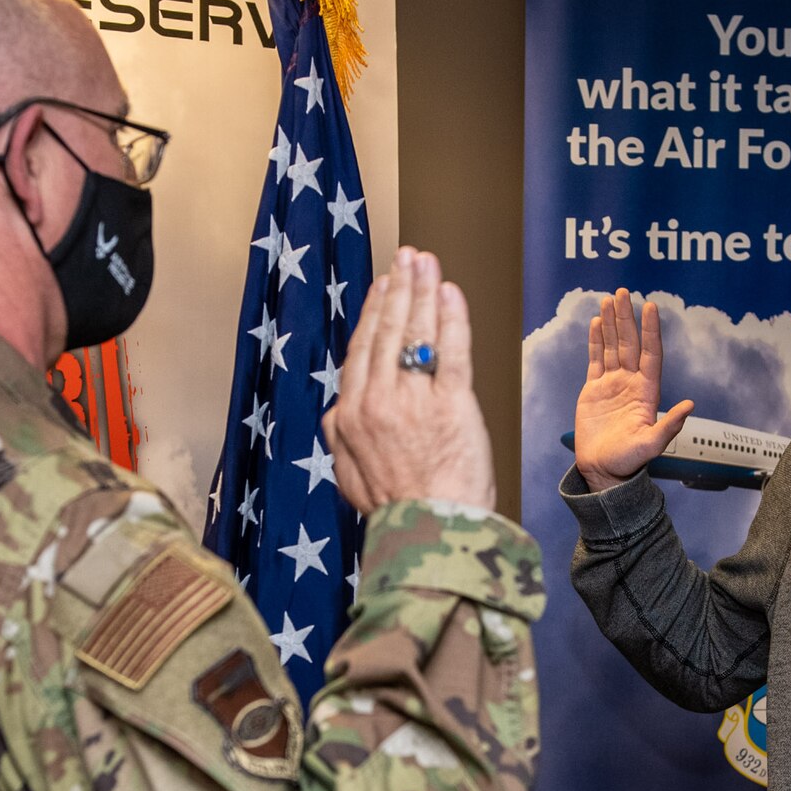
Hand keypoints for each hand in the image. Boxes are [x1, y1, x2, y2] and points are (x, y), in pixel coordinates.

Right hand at [322, 247, 495, 514]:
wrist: (431, 532)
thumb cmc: (396, 510)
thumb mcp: (349, 476)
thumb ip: (341, 439)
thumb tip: (338, 412)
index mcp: (349, 415)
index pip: (362, 350)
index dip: (373, 313)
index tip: (383, 287)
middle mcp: (377, 400)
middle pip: (387, 332)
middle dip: (398, 288)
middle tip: (406, 258)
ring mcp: (414, 399)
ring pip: (416, 333)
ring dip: (421, 290)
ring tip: (426, 262)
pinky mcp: (452, 404)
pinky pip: (452, 350)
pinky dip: (451, 317)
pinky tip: (450, 291)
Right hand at [572, 288, 692, 492]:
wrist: (602, 471)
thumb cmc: (628, 462)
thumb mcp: (651, 445)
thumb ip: (669, 425)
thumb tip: (691, 405)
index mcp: (646, 391)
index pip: (650, 353)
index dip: (650, 330)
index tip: (650, 306)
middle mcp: (631, 382)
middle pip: (630, 343)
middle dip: (627, 317)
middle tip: (622, 291)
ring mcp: (612, 384)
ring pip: (613, 346)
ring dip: (612, 323)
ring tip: (609, 298)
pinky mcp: (594, 390)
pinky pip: (596, 359)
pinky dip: (596, 340)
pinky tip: (598, 322)